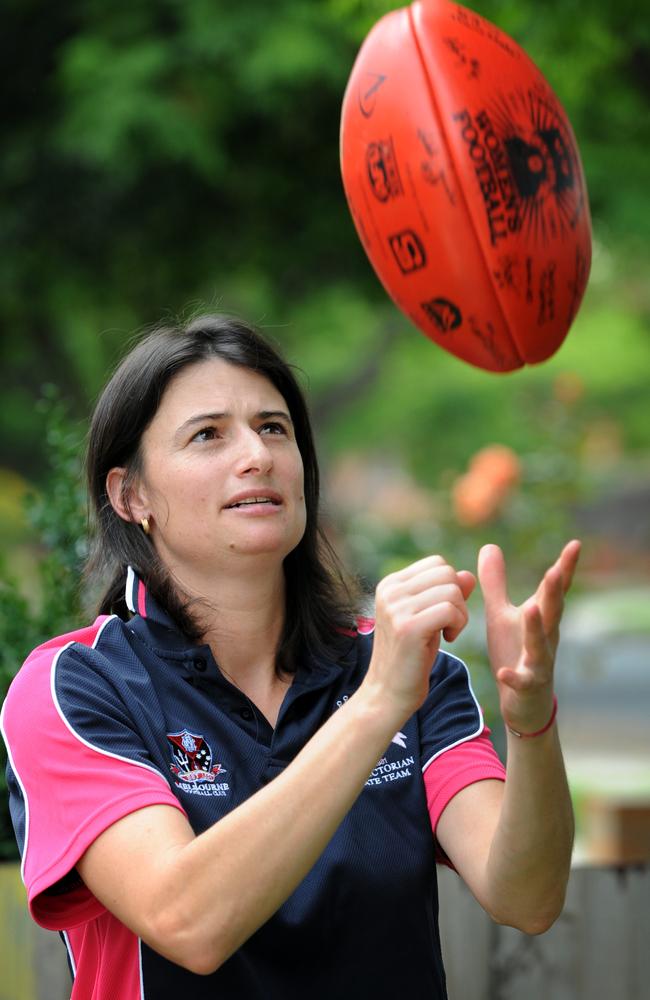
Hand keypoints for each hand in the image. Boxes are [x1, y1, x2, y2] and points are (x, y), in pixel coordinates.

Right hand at [366, 555, 475, 717]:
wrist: (388, 694)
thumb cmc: (411, 657)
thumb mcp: (428, 618)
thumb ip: (446, 594)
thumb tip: (468, 574)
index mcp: (390, 584)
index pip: (437, 564)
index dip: (450, 586)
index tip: (443, 614)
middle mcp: (390, 591)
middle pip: (446, 573)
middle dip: (458, 599)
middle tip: (449, 625)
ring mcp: (396, 608)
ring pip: (451, 591)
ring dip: (460, 614)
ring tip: (448, 633)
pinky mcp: (408, 627)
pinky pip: (450, 610)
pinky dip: (458, 625)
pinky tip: (448, 640)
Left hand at [477, 540, 580, 734]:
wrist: (523, 701)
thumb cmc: (515, 650)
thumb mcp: (502, 614)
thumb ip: (496, 583)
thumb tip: (490, 545)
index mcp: (541, 617)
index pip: (553, 590)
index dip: (565, 568)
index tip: (575, 544)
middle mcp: (546, 637)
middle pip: (552, 612)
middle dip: (555, 592)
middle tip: (557, 570)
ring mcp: (539, 662)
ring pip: (541, 645)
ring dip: (537, 628)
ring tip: (532, 608)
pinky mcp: (527, 686)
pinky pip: (522, 681)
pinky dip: (514, 676)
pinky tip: (505, 673)